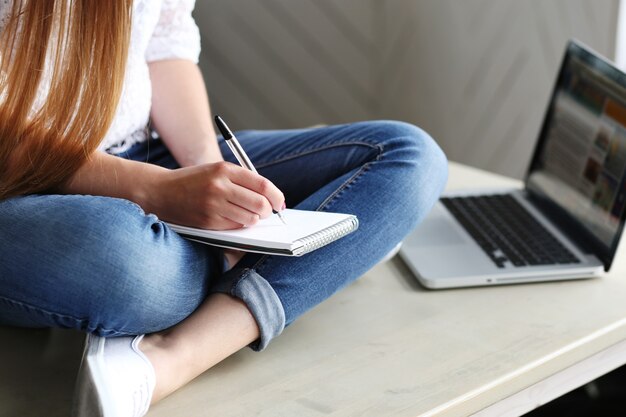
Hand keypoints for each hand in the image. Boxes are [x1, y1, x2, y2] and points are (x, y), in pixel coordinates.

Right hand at [148, 161, 284, 229]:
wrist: (160, 191)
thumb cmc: (193, 181)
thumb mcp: (216, 171)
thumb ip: (241, 180)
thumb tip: (270, 197)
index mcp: (224, 169)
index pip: (262, 184)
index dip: (276, 196)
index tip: (280, 202)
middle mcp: (220, 187)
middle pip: (260, 204)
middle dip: (268, 211)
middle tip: (268, 212)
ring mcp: (213, 206)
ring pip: (250, 218)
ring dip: (254, 219)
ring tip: (249, 215)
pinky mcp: (208, 222)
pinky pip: (235, 227)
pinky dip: (240, 225)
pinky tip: (234, 219)